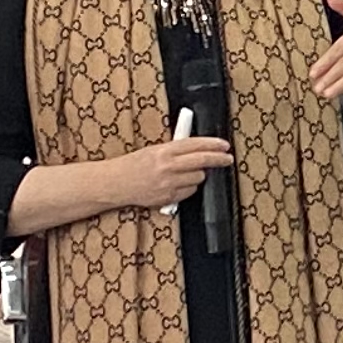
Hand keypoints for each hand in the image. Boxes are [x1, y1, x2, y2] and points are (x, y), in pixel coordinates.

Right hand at [103, 136, 232, 212]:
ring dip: (198, 175)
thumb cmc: (133, 165)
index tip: (224, 145)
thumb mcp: (154, 150)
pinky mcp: (168, 198)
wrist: (115, 183)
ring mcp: (168, 183)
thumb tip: (198, 148)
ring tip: (186, 172)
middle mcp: (167, 166)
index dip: (213, 144)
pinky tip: (178, 184)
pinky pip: (189, 192)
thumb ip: (175, 149)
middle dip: (219, 159)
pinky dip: (188, 187)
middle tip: (227, 159)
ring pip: (198, 178)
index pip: (195, 144)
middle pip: (202, 161)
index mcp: (164, 151)